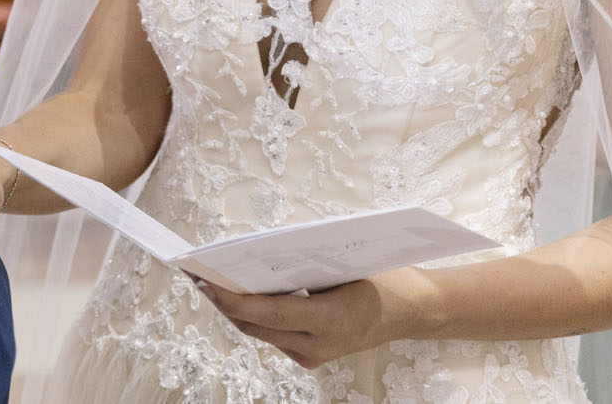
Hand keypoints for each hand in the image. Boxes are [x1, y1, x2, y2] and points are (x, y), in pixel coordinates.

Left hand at [198, 267, 437, 369]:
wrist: (414, 311)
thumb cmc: (382, 278)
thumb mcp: (343, 263)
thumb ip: (300, 264)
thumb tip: (251, 255)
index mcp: (328, 321)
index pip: (265, 313)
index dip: (230, 298)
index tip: (203, 280)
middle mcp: (318, 346)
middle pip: (254, 326)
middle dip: (222, 302)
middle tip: (196, 274)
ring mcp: (314, 355)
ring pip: (260, 333)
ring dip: (234, 310)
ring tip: (209, 281)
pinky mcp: (312, 355)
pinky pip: (273, 335)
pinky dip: (254, 315)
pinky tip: (239, 293)